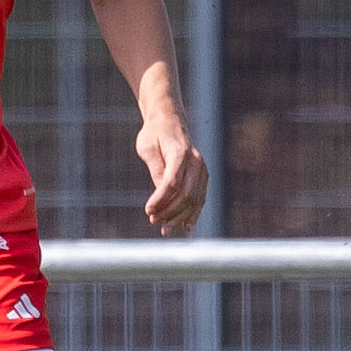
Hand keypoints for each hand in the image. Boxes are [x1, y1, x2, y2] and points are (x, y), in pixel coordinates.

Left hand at [135, 111, 207, 235]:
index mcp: (180, 153)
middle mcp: (196, 162)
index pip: (172, 183)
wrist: (170, 121)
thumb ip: (155, 168)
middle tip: (153, 222)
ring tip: (165, 229)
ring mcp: (202, 169)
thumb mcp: (147, 147)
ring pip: (195, 199)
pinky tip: (186, 227)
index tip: (148, 211)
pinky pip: (200, 197)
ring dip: (180, 217)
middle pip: (186, 194)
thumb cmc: (154, 134)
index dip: (160, 199)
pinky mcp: (202, 175)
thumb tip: (160, 191)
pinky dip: (194, 213)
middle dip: (170, 212)